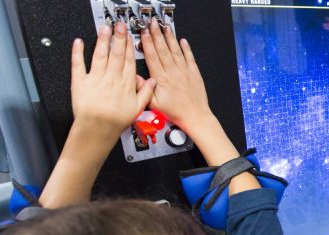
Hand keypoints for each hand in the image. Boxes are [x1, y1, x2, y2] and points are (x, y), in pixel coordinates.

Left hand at [70, 22, 154, 147]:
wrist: (97, 129)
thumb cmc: (117, 122)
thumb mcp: (138, 109)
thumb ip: (146, 93)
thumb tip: (153, 81)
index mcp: (126, 84)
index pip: (129, 61)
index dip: (129, 46)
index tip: (129, 35)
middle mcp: (111, 78)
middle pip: (116, 54)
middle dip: (118, 37)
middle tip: (119, 25)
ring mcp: (96, 78)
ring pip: (100, 55)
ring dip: (102, 40)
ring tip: (104, 28)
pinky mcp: (80, 82)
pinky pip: (78, 64)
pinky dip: (78, 52)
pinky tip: (79, 42)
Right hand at [139, 19, 213, 136]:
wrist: (195, 117)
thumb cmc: (175, 112)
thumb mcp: (154, 104)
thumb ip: (143, 89)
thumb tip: (133, 77)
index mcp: (161, 79)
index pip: (152, 57)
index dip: (147, 43)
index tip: (143, 33)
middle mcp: (173, 72)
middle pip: (163, 50)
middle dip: (157, 35)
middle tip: (153, 24)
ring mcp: (184, 71)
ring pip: (175, 51)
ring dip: (170, 38)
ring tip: (165, 28)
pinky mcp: (194, 73)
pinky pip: (189, 58)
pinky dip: (186, 48)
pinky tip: (182, 41)